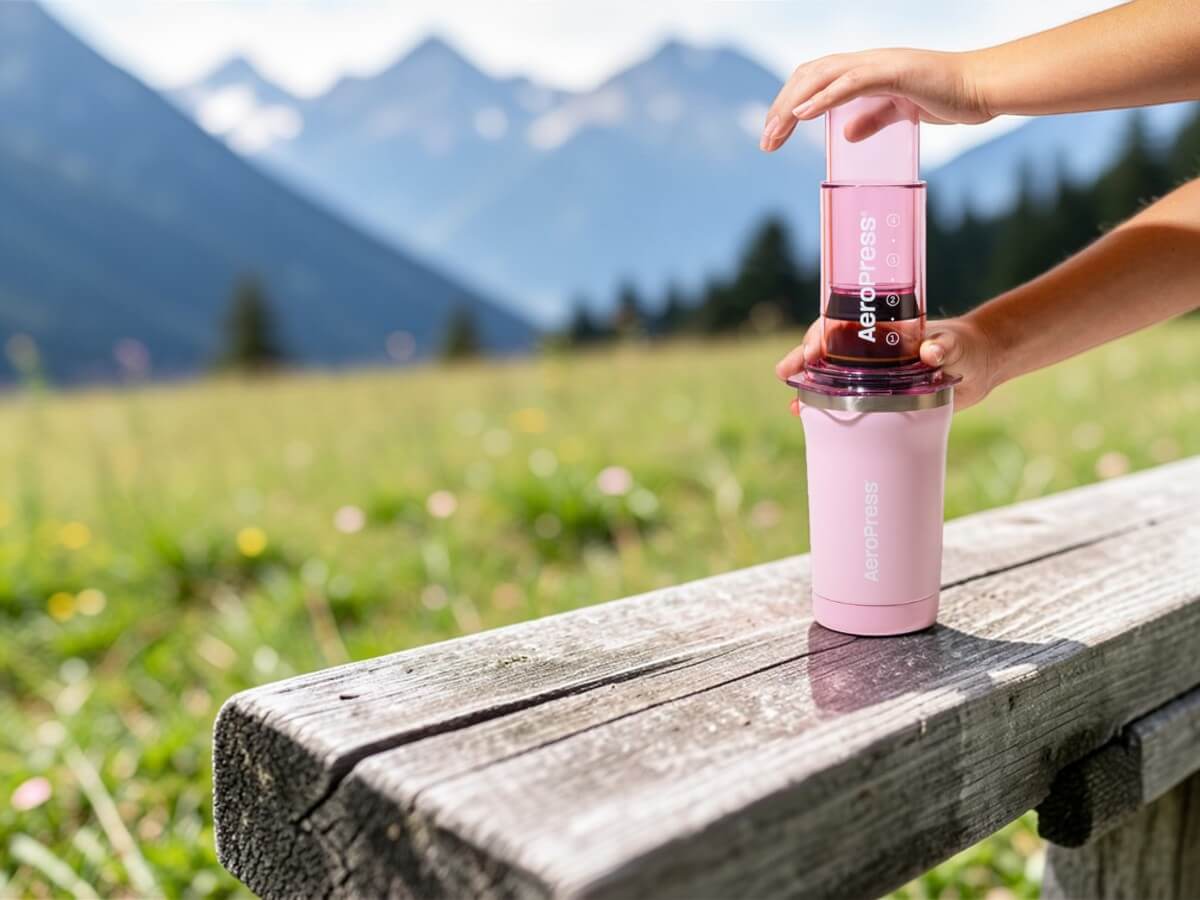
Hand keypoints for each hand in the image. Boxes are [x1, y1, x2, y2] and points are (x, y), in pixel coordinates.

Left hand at [760, 49, 990, 151]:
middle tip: (766, 141)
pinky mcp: (895, 73)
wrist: (981, 88)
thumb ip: (872, 119)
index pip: (814, 79)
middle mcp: (867, 61)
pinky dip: (823, 98)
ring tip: (774, 132)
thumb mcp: (899, 111)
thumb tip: (845, 134)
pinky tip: (803, 114)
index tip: (773, 134)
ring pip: (822, 76)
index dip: (789, 103)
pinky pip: (851, 83)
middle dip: (781, 108)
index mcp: (865, 69)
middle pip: (809, 75)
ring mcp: (880, 64)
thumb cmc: (946, 96)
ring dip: (793, 105)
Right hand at [775, 317, 997, 412]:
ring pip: (831, 377)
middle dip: (803, 359)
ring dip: (809, 388)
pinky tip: (811, 419)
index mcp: (880, 329)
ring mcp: (872, 374)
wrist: (979, 367)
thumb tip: (930, 353)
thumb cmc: (964, 345)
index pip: (840, 324)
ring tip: (794, 405)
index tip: (813, 349)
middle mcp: (869, 349)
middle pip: (826, 350)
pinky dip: (827, 408)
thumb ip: (942, 346)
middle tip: (786, 372)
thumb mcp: (953, 343)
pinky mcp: (880, 396)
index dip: (820, 334)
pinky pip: (848, 402)